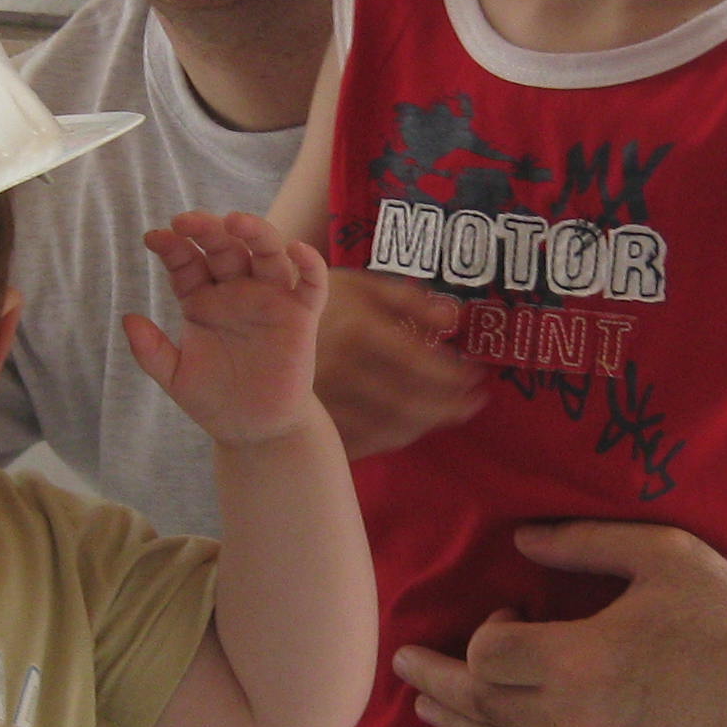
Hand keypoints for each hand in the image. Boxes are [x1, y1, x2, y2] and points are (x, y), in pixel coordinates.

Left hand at [126, 212, 333, 448]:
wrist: (254, 430)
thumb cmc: (214, 398)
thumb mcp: (175, 377)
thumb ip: (151, 350)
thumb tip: (127, 319)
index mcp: (201, 297)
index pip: (186, 261)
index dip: (171, 246)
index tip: (153, 238)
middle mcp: (236, 289)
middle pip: (224, 247)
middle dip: (206, 230)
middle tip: (187, 222)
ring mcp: (270, 298)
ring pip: (267, 252)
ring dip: (255, 232)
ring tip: (236, 221)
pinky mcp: (301, 316)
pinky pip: (311, 283)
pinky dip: (310, 264)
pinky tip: (297, 250)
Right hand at [312, 270, 481, 457]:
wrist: (249, 321)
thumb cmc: (313, 298)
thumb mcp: (358, 284)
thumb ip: (408, 300)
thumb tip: (454, 320)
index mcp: (356, 331)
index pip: (417, 362)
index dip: (452, 375)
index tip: (477, 377)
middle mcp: (340, 370)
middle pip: (408, 401)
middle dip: (449, 406)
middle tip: (475, 403)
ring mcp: (324, 402)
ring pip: (388, 427)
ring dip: (427, 425)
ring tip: (450, 414)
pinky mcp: (313, 422)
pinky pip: (362, 442)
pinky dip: (394, 439)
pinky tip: (412, 427)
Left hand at [395, 521, 726, 726]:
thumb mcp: (660, 555)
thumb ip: (582, 544)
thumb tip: (520, 540)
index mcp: (582, 661)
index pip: (489, 654)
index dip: (484, 630)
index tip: (505, 610)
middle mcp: (576, 723)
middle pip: (481, 704)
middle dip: (438, 682)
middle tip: (405, 665)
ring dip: (458, 725)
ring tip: (429, 706)